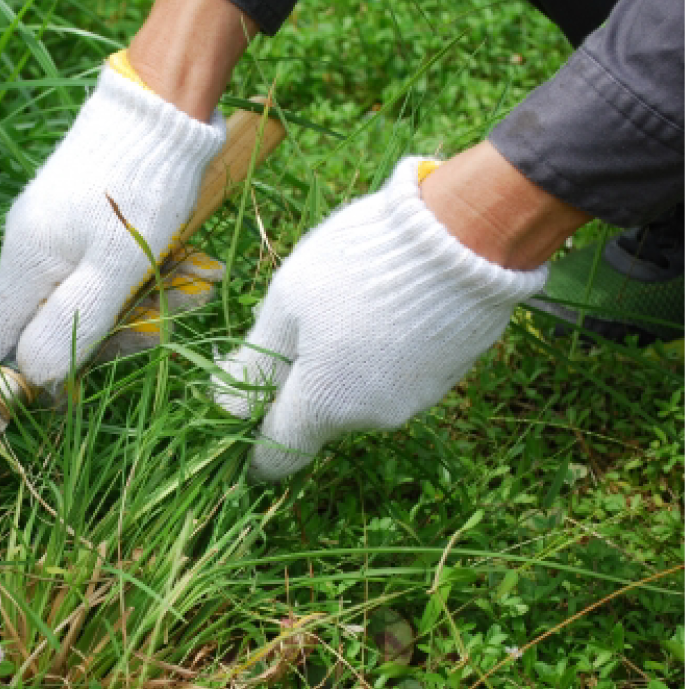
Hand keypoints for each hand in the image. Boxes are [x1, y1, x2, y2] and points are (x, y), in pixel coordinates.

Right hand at [0, 65, 224, 387]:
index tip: (82, 377)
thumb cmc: (140, 191)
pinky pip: (98, 265)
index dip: (34, 365)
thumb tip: (34, 375)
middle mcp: (28, 245)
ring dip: (129, 305)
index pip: (2, 336)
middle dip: (100, 333)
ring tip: (182, 288)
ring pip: (79, 293)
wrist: (161, 109)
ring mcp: (54, 227)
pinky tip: (173, 266)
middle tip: (153, 326)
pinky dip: (133, 277)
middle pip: (45, 318)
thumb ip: (72, 323)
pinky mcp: (81, 214)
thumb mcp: (115, 268)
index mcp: (25, 260)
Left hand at [213, 156, 547, 481]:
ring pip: (356, 392)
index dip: (253, 439)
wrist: (463, 235)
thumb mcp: (287, 303)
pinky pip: (395, 375)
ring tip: (350, 301)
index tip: (244, 410)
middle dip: (300, 380)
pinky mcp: (447, 376)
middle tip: (300, 319)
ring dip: (342, 362)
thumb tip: (225, 408)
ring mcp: (415, 400)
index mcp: (324, 405)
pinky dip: (381, 351)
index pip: (278, 453)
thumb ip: (257, 361)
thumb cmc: (358, 265)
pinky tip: (386, 304)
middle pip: (317, 414)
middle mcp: (371, 418)